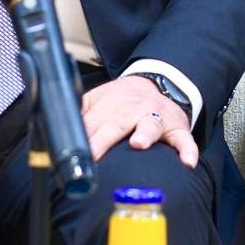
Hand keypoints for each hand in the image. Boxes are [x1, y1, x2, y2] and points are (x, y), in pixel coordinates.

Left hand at [81, 75, 198, 168]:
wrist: (160, 82)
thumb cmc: (124, 99)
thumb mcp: (98, 99)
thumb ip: (80, 114)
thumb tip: (57, 129)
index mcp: (111, 104)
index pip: (93, 121)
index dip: (82, 136)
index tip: (73, 152)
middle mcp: (134, 109)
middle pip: (116, 124)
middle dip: (103, 139)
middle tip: (92, 154)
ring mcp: (157, 118)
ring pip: (151, 125)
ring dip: (145, 133)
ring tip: (138, 144)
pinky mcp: (178, 129)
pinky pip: (184, 140)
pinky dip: (188, 151)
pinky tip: (187, 162)